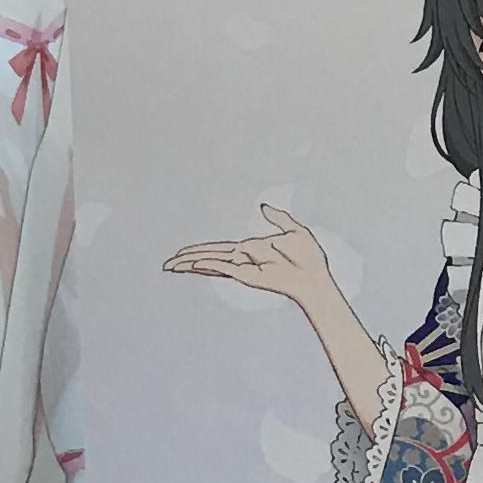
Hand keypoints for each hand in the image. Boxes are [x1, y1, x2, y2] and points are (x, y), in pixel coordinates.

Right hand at [164, 204, 340, 305]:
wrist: (315, 275)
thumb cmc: (309, 258)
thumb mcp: (293, 230)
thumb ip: (277, 219)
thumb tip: (263, 207)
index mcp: (251, 251)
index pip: (220, 250)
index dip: (201, 251)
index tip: (183, 254)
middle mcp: (244, 261)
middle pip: (209, 257)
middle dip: (187, 259)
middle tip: (167, 264)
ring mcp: (244, 268)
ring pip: (211, 263)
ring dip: (190, 263)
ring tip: (170, 266)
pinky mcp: (248, 274)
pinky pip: (224, 267)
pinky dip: (208, 264)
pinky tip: (191, 265)